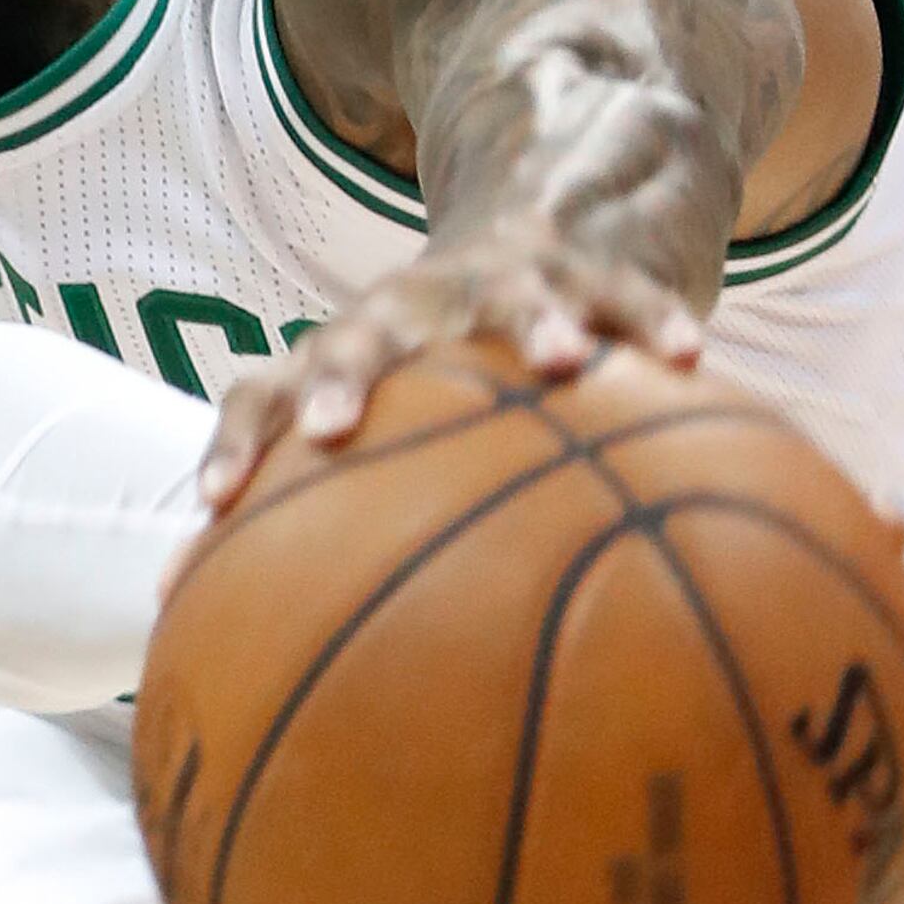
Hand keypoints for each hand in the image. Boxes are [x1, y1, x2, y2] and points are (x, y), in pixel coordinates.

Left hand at [196, 220, 704, 512]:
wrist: (515, 244)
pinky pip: (624, 294)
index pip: (263, 393)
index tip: (215, 503)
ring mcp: (493, 282)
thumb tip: (269, 659)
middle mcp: (403, 309)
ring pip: (508, 296)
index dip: (237, 444)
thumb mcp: (381, 435)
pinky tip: (688, 356)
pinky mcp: (583, 273)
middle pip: (360, 335)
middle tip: (333, 427)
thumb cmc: (427, 378)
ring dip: (531, 322)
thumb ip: (330, 527)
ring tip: (557, 361)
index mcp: (339, 354)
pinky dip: (650, 320)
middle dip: (343, 376)